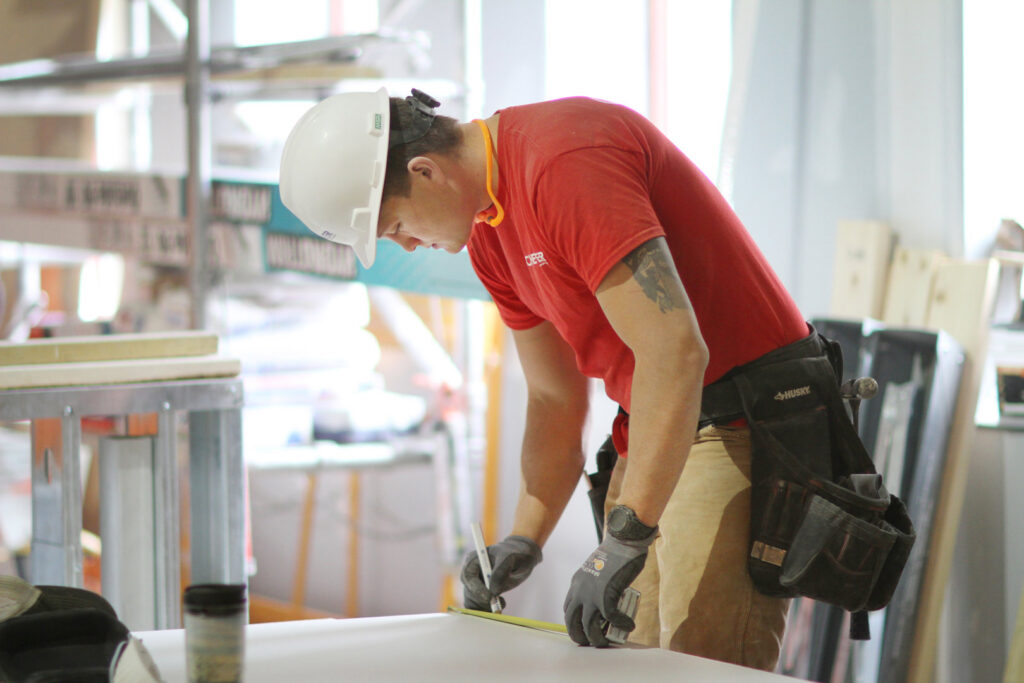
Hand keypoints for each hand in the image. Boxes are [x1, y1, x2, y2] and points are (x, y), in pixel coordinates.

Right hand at [460, 535, 541, 610]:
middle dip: (483, 601)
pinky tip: (499, 607)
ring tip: (502, 602)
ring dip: (485, 608)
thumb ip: (501, 572)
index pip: (468, 577)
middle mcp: (471, 572)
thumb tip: (493, 590)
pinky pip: (477, 607)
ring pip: (472, 602)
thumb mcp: (510, 558)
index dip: (476, 589)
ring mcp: (473, 584)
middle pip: (469, 592)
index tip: (490, 597)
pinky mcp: (479, 594)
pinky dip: (486, 611)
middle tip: (500, 602)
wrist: (521, 557)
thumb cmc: (514, 554)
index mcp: (473, 559)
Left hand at [563, 508, 656, 646]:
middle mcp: (579, 591)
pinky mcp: (606, 596)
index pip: (568, 609)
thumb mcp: (595, 569)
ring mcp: (591, 595)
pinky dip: (621, 625)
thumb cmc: (614, 554)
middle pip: (572, 622)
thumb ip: (594, 583)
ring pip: (589, 626)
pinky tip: (629, 625)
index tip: (583, 629)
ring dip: (598, 638)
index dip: (574, 623)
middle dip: (580, 636)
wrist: (621, 543)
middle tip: (591, 643)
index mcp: (576, 584)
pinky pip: (611, 619)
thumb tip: (602, 598)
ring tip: (608, 641)